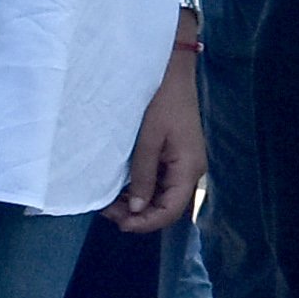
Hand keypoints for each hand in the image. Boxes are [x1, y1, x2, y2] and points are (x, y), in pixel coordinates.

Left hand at [103, 52, 204, 232]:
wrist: (173, 73)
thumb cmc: (161, 102)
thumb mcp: (148, 139)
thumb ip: (143, 174)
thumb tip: (138, 208)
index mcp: (188, 168)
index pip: (172, 209)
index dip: (147, 223)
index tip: (120, 224)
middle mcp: (191, 170)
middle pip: (168, 206)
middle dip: (140, 215)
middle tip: (108, 212)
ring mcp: (185, 163)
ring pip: (164, 196)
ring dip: (139, 204)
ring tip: (111, 202)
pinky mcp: (176, 156)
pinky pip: (162, 182)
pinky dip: (143, 189)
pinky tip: (123, 188)